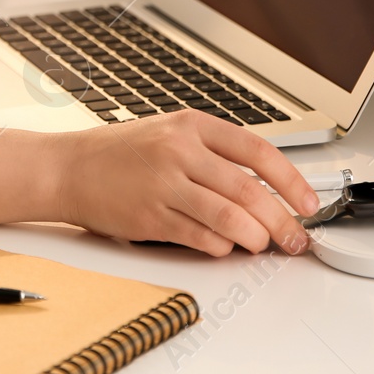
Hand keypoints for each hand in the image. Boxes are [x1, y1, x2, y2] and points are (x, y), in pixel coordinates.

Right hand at [58, 110, 319, 255]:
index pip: (258, 152)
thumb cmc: (115, 154)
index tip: (308, 203)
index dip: (292, 181)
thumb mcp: (166, 134)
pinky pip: (203, 239)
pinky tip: (224, 246)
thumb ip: (210, 154)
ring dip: (257, 238)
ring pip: (232, 219)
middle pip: (251, 191)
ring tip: (262, 244)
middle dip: (283, 221)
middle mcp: (179, 151)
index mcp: (190, 125)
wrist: (65, 168)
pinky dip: (222, 248)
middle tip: (295, 238)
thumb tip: (262, 188)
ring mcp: (164, 185)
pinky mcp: (151, 217)